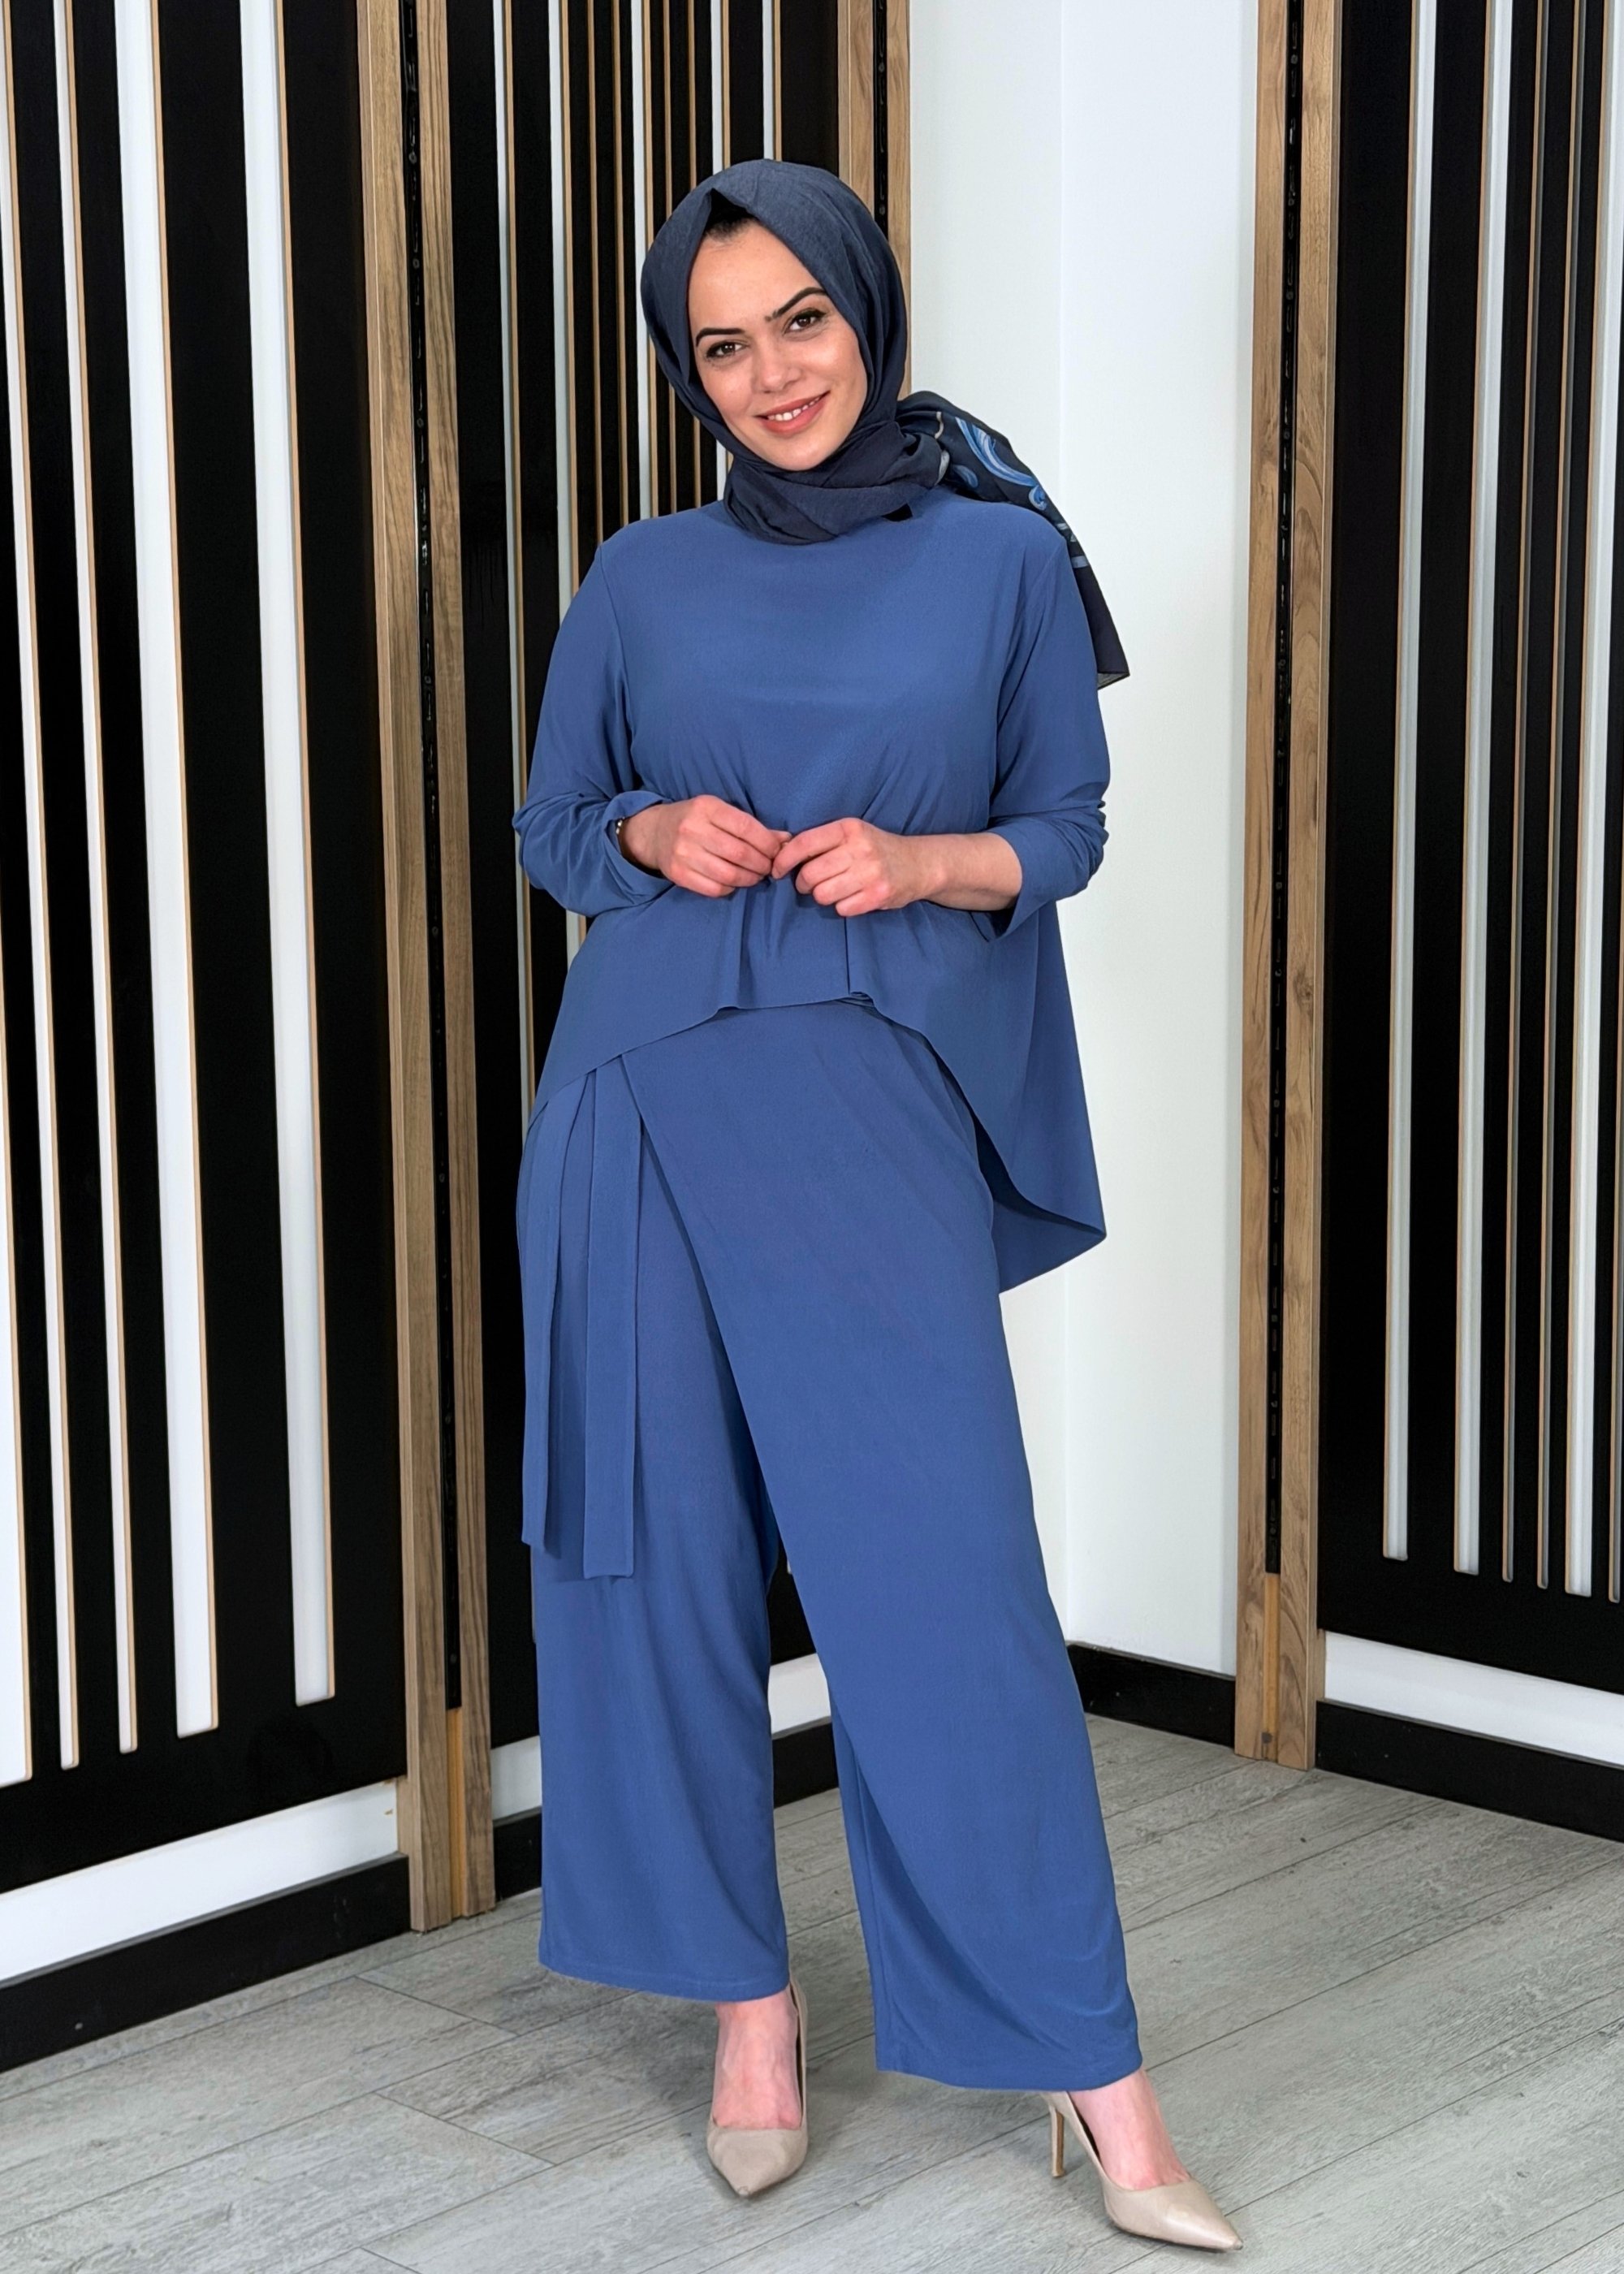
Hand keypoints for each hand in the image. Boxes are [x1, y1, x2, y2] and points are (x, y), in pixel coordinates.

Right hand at [620, 796, 788, 896]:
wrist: (655, 832)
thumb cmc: (696, 820)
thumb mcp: (719, 813)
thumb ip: (751, 826)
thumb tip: (785, 840)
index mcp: (706, 808)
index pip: (745, 827)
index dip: (767, 843)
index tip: (777, 851)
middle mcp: (692, 829)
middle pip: (739, 854)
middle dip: (761, 864)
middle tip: (768, 867)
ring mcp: (683, 853)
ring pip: (728, 874)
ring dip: (750, 878)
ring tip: (756, 875)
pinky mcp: (678, 874)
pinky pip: (714, 888)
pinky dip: (731, 888)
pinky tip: (735, 882)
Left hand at [769, 818, 937, 915]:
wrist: (918, 864)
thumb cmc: (876, 848)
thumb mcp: (852, 834)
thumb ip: (821, 841)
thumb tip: (780, 852)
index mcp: (848, 829)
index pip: (804, 844)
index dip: (783, 860)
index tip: (776, 870)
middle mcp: (860, 848)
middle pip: (809, 874)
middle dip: (803, 883)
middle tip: (809, 884)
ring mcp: (871, 873)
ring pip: (822, 894)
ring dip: (822, 896)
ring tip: (833, 889)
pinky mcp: (878, 895)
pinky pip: (841, 908)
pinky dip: (842, 906)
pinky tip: (852, 897)